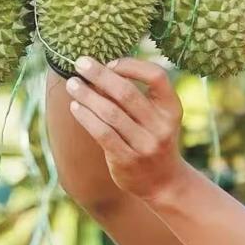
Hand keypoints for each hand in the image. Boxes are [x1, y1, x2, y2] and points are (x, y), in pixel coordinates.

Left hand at [65, 54, 185, 200]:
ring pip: (111, 113)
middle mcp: (161, 126)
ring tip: (72, 85)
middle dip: (100, 75)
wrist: (164, 182)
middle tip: (80, 63)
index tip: (110, 63)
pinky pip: (103, 133)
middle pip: (127, 93)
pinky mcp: (127, 160)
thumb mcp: (158, 117)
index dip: (131, 65)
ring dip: (87, 96)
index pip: (156, 76)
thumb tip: (100, 71)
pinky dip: (86, 118)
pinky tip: (75, 107)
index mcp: (172, 108)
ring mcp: (145, 145)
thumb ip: (138, 96)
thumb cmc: (154, 140)